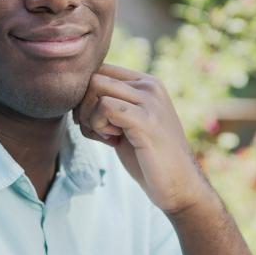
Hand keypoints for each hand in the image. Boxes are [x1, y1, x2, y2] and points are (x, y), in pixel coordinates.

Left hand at [75, 64, 211, 214]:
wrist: (179, 185)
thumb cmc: (149, 158)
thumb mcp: (128, 123)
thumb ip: (111, 104)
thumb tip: (75, 95)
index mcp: (146, 83)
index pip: (100, 69)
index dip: (85, 96)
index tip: (93, 120)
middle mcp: (150, 85)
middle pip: (93, 77)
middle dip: (82, 106)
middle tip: (95, 131)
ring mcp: (150, 101)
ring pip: (95, 87)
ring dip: (89, 116)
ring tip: (106, 136)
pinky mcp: (146, 120)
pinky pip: (105, 107)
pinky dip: (98, 125)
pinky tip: (111, 141)